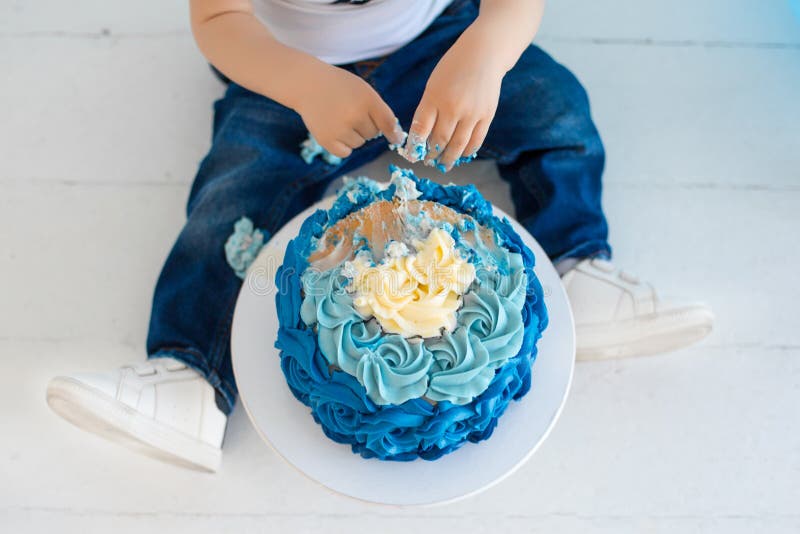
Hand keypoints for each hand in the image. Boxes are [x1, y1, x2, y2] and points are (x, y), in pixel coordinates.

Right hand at [294, 64, 403, 158]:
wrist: (307, 84)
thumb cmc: (339, 87)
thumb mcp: (363, 89)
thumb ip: (379, 110)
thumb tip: (394, 136)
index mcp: (367, 99)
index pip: (387, 123)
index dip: (393, 133)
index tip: (395, 139)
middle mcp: (354, 115)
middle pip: (373, 134)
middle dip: (365, 126)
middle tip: (350, 112)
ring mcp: (340, 129)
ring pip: (359, 143)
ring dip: (354, 135)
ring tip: (339, 118)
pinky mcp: (327, 140)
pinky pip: (345, 152)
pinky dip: (343, 145)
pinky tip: (335, 130)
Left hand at [408, 30, 504, 170]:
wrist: (483, 55)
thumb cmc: (453, 70)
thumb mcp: (433, 85)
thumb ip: (428, 109)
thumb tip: (423, 137)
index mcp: (434, 97)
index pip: (421, 130)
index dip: (415, 147)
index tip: (412, 155)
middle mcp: (453, 107)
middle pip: (439, 141)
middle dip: (431, 155)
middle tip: (428, 161)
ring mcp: (472, 113)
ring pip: (458, 146)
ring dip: (448, 159)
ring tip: (443, 164)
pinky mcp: (487, 116)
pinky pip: (476, 141)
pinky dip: (466, 152)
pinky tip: (460, 155)